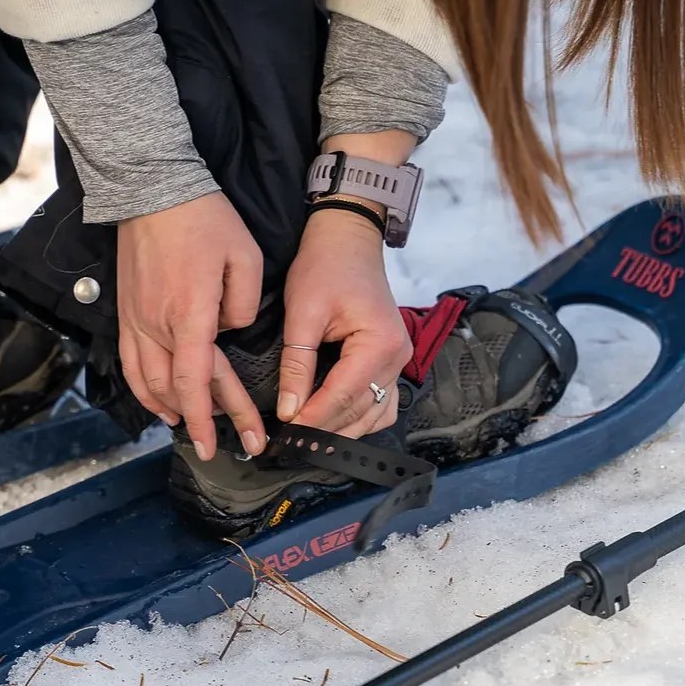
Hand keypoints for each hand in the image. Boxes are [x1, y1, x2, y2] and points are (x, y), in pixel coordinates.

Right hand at [117, 192, 266, 460]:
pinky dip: (144, 390)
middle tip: (224, 446)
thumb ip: (246, 305)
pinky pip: (130, 364)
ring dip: (170, 410)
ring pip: (148, 382)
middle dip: (202, 423)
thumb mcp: (246, 257)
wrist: (153, 187)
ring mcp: (137, 320)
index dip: (210, 417)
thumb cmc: (203, 219)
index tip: (222, 442)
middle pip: (177, 389)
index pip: (196, 381)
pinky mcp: (127, 312)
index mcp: (190, 313)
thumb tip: (233, 331)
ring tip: (190, 428)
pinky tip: (159, 403)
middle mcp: (157, 324)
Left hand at [278, 208, 410, 436]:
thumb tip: (288, 410)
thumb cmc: (325, 266)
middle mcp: (397, 357)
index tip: (286, 436)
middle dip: (326, 431)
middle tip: (291, 446)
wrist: (347, 238)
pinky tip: (332, 423)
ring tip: (309, 441)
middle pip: (361, 410)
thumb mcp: (303, 313)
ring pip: (375, 414)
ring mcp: (398, 361)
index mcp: (380, 344)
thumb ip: (297, 365)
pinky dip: (359, 417)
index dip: (313, 419)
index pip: (343, 395)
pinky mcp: (390, 360)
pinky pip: (381, 402)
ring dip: (343, 430)